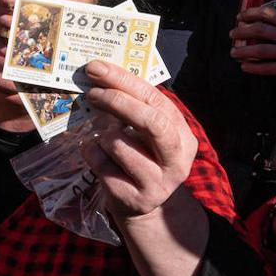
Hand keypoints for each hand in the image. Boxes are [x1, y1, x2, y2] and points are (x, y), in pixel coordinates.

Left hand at [79, 60, 198, 219]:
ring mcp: (158, 183)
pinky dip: (92, 154)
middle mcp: (177, 160)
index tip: (97, 69)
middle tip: (91, 93)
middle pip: (150, 121)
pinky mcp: (134, 199)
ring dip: (101, 136)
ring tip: (103, 140)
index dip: (124, 81)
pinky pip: (101, 164)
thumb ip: (133, 107)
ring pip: (118, 144)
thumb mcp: (146, 132)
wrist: (143, 206)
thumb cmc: (142, 157)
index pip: (155, 99)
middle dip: (117, 102)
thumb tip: (100, 75)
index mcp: (183, 136)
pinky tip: (99, 158)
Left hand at [230, 7, 275, 81]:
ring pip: (260, 50)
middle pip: (260, 30)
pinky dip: (253, 67)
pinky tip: (244, 66)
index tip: (240, 16)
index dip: (251, 13)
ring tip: (233, 52)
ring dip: (243, 51)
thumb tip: (253, 24)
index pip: (269, 13)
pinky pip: (266, 67)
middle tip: (232, 33)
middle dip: (242, 31)